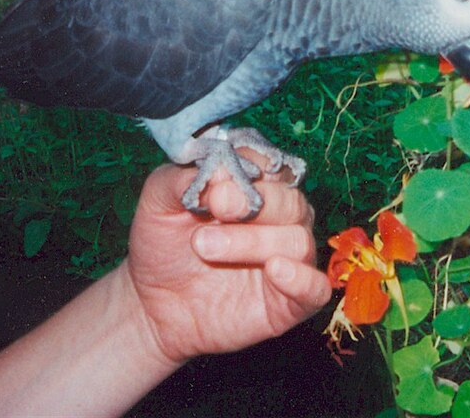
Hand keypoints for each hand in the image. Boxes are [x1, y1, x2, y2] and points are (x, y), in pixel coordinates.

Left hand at [124, 152, 331, 363]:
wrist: (153, 303)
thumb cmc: (163, 245)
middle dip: (253, 204)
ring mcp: (288, 258)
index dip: (248, 170)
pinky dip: (301, 278)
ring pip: (298, 240)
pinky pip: (316, 288)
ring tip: (205, 247)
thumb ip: (182, 178)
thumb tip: (218, 170)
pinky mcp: (292, 300)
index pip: (270, 166)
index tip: (213, 187)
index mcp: (255, 187)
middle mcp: (280, 218)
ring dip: (255, 241)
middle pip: (290, 200)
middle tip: (215, 209)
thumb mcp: (158, 202)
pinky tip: (274, 270)